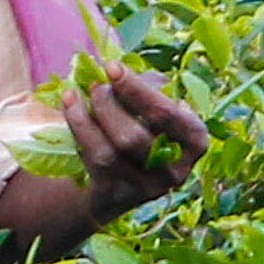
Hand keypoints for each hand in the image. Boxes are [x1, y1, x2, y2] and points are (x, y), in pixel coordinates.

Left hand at [55, 67, 209, 221]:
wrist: (119, 184)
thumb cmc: (143, 132)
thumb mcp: (157, 112)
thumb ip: (149, 91)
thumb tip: (119, 73)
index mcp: (193, 145)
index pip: (172, 117)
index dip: (141, 92)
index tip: (113, 68)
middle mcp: (173, 172)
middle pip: (137, 136)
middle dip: (110, 103)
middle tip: (97, 84)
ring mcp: (143, 188)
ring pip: (113, 149)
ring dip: (92, 114)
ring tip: (79, 94)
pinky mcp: (114, 195)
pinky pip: (93, 159)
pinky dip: (78, 126)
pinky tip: (70, 105)